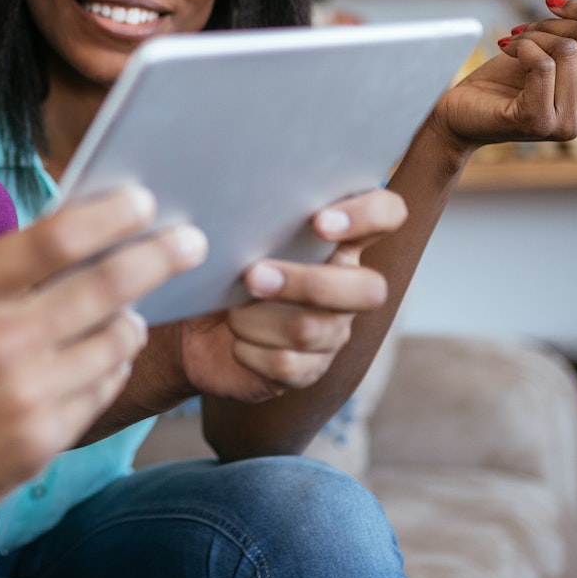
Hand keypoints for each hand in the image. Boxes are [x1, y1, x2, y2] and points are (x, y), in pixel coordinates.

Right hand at [0, 186, 204, 528]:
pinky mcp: (42, 443)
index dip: (111, 214)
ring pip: (117, 341)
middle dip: (161, 256)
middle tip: (189, 241)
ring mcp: (25, 398)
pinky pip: (103, 389)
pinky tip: (97, 357)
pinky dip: (110, 365)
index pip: (55, 238)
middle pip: (106, 286)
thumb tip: (79, 231)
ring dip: (131, 319)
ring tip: (127, 311)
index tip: (145, 200)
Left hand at [172, 189, 404, 403]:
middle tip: (253, 275)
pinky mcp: (306, 370)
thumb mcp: (232, 232)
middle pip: (369, 290)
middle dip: (308, 283)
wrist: (190, 328)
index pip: (387, 214)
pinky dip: (251, 351)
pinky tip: (234, 341)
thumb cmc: (219, 266)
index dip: (369, 215)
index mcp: (338, 239)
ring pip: (314, 329)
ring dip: (260, 317)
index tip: (319, 222)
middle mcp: (346, 286)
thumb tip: (228, 207)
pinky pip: (289, 365)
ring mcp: (330, 332)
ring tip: (230, 309)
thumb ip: (249, 213)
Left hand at [435, 0, 576, 150]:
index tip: (553, 4)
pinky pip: (543, 64)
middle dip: (552, 23)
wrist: (461, 111)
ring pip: (567, 49)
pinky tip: (506, 50)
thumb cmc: (506, 81)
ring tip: (514, 43)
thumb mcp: (552, 51)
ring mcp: (570, 124)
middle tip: (525, 30)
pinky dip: (521, 47)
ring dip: (533, 34)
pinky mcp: (540, 121)